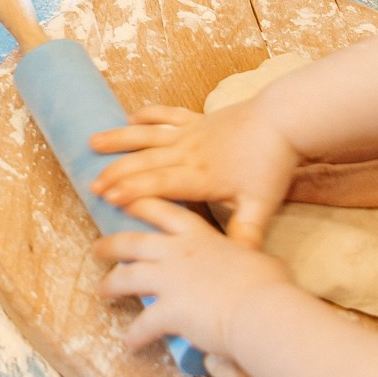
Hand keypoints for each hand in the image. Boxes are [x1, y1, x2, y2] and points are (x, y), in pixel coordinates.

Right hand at [92, 99, 300, 246]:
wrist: (285, 119)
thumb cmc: (272, 164)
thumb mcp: (262, 203)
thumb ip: (245, 232)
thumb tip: (237, 261)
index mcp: (202, 176)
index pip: (161, 184)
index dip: (135, 190)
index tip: (110, 197)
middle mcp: (189, 152)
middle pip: (146, 162)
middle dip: (117, 172)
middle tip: (92, 184)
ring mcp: (191, 133)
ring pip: (148, 136)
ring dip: (120, 140)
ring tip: (92, 143)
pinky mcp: (198, 119)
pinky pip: (167, 115)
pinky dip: (148, 114)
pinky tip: (129, 116)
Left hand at [97, 198, 296, 355]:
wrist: (261, 309)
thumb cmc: (269, 284)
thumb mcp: (260, 258)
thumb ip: (250, 255)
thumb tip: (262, 260)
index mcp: (200, 237)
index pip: (164, 213)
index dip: (141, 204)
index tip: (123, 199)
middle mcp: (178, 254)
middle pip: (133, 243)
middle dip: (111, 244)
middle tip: (97, 248)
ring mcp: (169, 281)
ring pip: (128, 277)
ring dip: (110, 284)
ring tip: (100, 290)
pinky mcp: (167, 311)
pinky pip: (143, 324)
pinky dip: (134, 335)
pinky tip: (129, 343)